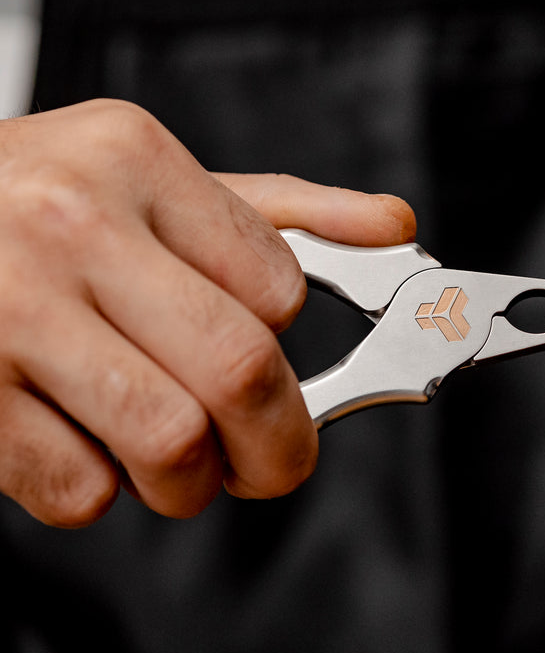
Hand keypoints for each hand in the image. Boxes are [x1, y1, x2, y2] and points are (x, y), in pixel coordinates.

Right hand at [0, 100, 414, 526]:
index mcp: (137, 160)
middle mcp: (71, 221)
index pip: (278, 290)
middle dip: (279, 450)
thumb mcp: (156, 183)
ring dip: (191, 483)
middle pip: (242, 371)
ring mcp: (8, 305)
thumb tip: (398, 228)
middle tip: (272, 466)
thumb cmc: (38, 207)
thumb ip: (285, 213)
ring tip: (175, 463)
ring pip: (170, 442)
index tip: (272, 375)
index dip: (284, 351)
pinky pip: (78, 487)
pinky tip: (83, 446)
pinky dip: (100, 492)